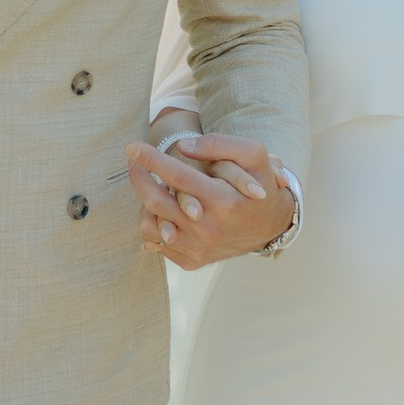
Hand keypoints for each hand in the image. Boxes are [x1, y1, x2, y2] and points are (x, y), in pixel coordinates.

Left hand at [129, 133, 295, 269]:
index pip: (177, 176)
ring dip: (145, 202)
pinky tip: (161, 209)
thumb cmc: (260, 184)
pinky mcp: (192, 261)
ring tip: (153, 188)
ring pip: (151, 225)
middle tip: (133, 162)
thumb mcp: (254, 155)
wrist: (272, 225)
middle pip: (156, 201)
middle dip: (138, 177)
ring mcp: (199, 248)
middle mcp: (208, 229)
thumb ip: (219, 144)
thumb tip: (182, 147)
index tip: (132, 147)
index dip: (150, 159)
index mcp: (223, 200)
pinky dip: (154, 223)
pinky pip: (157, 243)